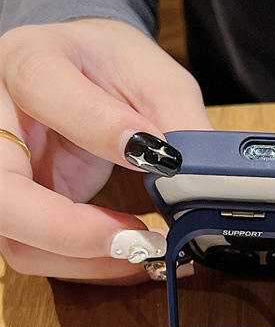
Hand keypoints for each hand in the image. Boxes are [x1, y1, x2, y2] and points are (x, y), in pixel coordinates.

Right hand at [0, 18, 211, 282]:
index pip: (41, 86)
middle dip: (73, 231)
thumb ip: (177, 121)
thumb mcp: (155, 79)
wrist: (81, 76)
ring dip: (89, 262)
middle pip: (5, 194)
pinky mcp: (20, 212)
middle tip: (141, 240)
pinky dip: (93, 268)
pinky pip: (41, 256)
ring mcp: (2, 174)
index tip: (160, 157)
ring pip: (19, 241)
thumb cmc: (112, 70)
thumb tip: (202, 182)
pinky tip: (138, 258)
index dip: (97, 125)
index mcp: (28, 59)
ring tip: (152, 253)